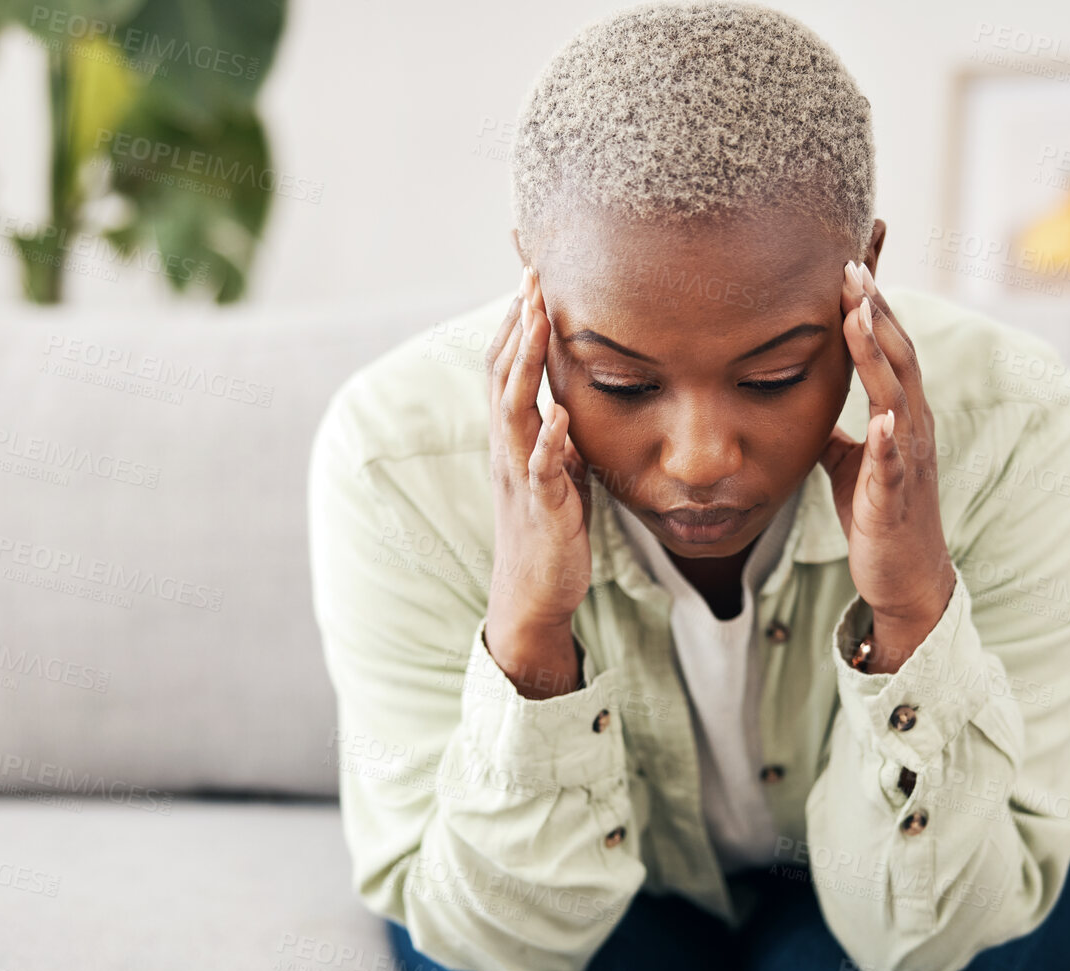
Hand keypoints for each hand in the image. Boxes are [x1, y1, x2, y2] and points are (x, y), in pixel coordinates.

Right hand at [482, 265, 593, 688]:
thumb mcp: (556, 468)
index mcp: (512, 436)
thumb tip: (567, 397)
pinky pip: (541, 469)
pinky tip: (558, 416)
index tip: (530, 278)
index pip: (505, 367)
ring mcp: (521, 476)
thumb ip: (556, 431)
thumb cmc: (548, 529)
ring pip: (513, 411)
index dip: (514, 322)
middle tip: (531, 278)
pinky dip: (547, 441)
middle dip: (516, 325)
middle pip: (502, 374)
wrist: (533, 593)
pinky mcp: (542, 507)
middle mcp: (507, 449)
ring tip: (536, 322)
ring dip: (524, 365)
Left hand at [819, 261, 955, 669]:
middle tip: (853, 267)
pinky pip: (897, 463)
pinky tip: (883, 417)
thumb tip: (801, 392)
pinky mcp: (898, 498)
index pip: (889, 347)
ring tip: (862, 315)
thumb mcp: (848, 459)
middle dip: (876, 311)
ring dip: (881, 354)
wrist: (905, 577)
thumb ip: (834, 424)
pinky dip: (891, 439)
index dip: (872, 306)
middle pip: (899, 355)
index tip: (850, 264)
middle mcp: (913, 427)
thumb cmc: (878, 514)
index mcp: (900, 413)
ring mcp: (909, 460)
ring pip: (899, 396)